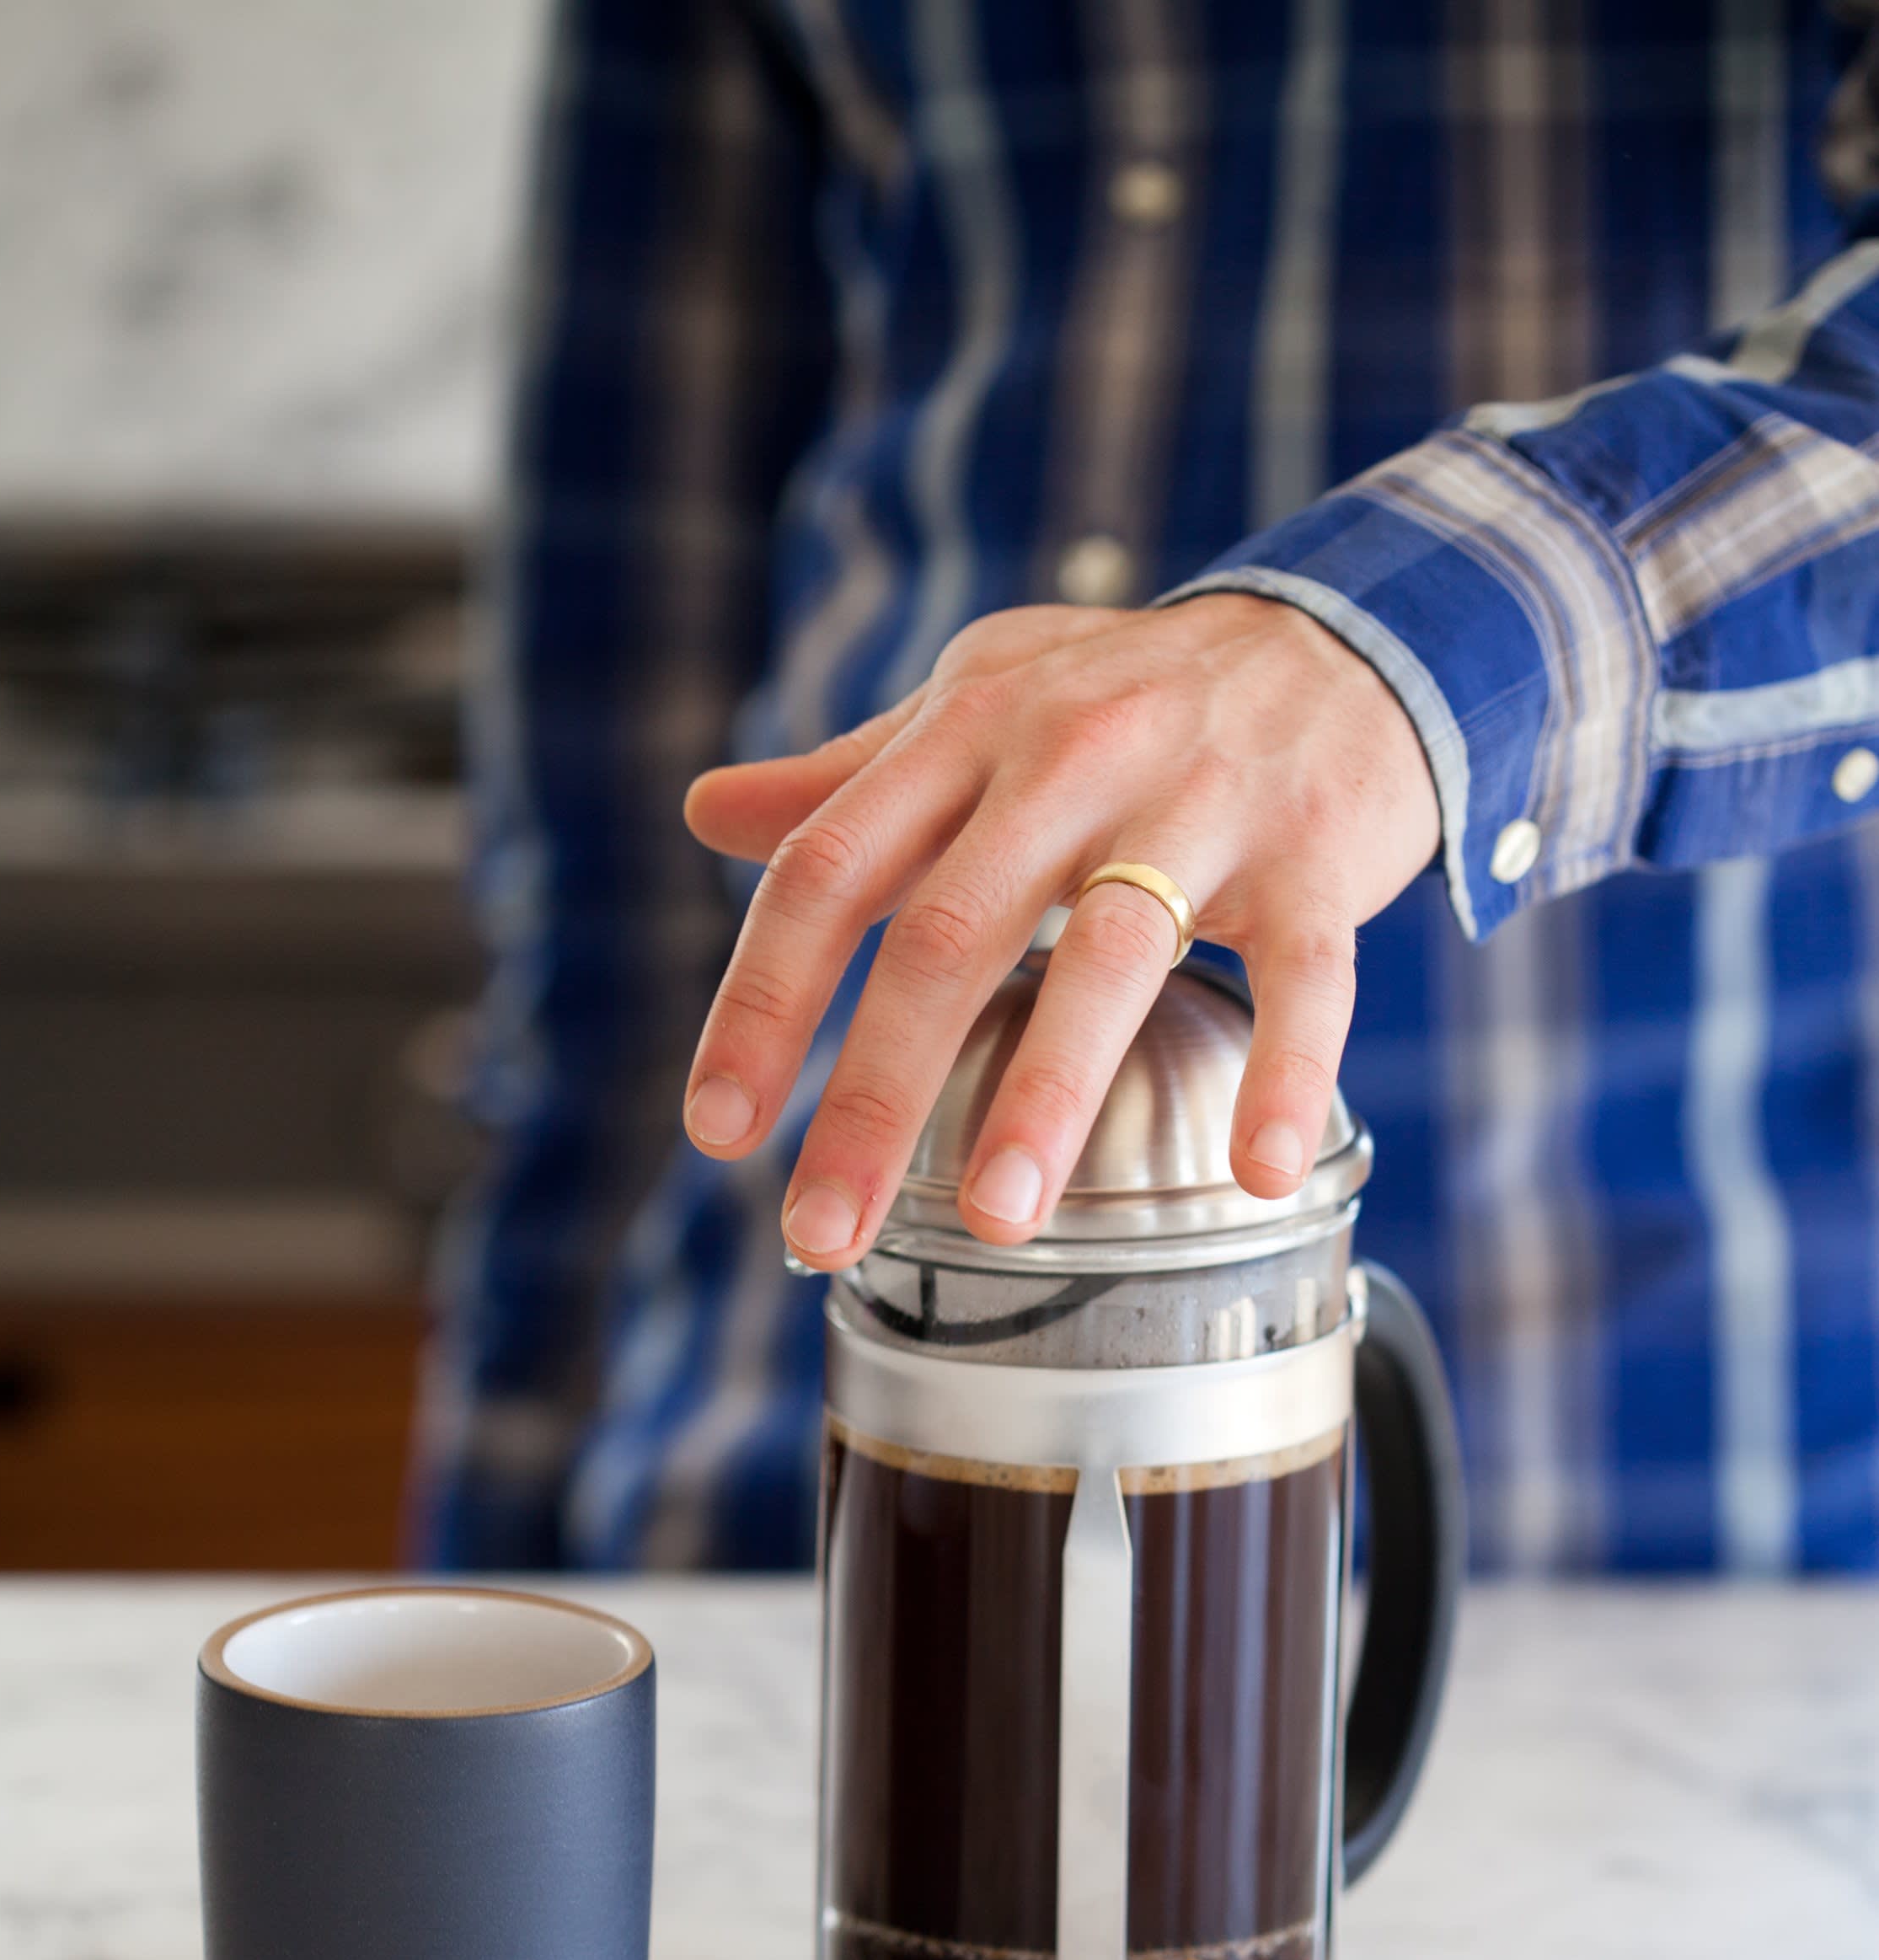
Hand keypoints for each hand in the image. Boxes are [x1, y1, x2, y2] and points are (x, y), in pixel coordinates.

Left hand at [679, 593, 1440, 1266]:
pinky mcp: (1317, 856)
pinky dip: (1284, 1071)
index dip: (762, 998)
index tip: (719, 1127)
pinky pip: (1303, 974)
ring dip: (1046, 1096)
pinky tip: (1254, 1172)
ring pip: (1109, 957)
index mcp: (966, 730)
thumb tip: (704, 810)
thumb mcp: (981, 703)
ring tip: (995, 1222)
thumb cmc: (1133, 696)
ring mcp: (1199, 806)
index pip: (830, 867)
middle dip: (873, 1095)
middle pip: (947, 934)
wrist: (1347, 634)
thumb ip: (851, 777)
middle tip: (823, 1232)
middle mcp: (1069, 758)